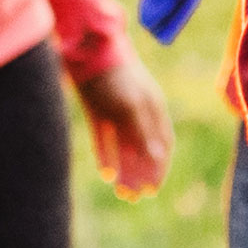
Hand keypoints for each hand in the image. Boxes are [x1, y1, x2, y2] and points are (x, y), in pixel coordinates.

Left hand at [73, 53, 175, 198]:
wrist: (85, 49)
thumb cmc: (116, 77)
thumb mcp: (133, 106)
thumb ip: (144, 132)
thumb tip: (159, 158)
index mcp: (153, 108)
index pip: (162, 144)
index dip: (159, 168)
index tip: (152, 190)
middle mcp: (137, 111)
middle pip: (143, 149)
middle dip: (140, 174)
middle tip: (133, 197)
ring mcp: (117, 110)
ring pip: (124, 146)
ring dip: (124, 169)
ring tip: (120, 190)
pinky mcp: (97, 110)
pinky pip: (104, 138)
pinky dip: (107, 154)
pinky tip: (105, 172)